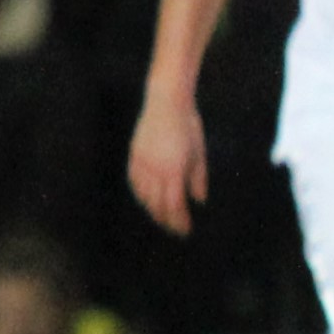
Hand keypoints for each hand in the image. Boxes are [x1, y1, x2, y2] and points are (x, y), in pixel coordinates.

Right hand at [126, 95, 208, 236]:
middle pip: (157, 205)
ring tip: (162, 218)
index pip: (174, 205)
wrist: (166, 103)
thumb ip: (198, 179)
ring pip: (143, 196)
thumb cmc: (189, 126)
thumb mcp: (199, 153)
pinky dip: (140, 195)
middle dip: (166, 220)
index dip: (179, 221)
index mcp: (174, 170)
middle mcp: (154, 170)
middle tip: (175, 230)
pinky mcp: (133, 156)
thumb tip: (199, 201)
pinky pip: (134, 183)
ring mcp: (141, 163)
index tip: (186, 231)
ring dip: (153, 210)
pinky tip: (146, 200)